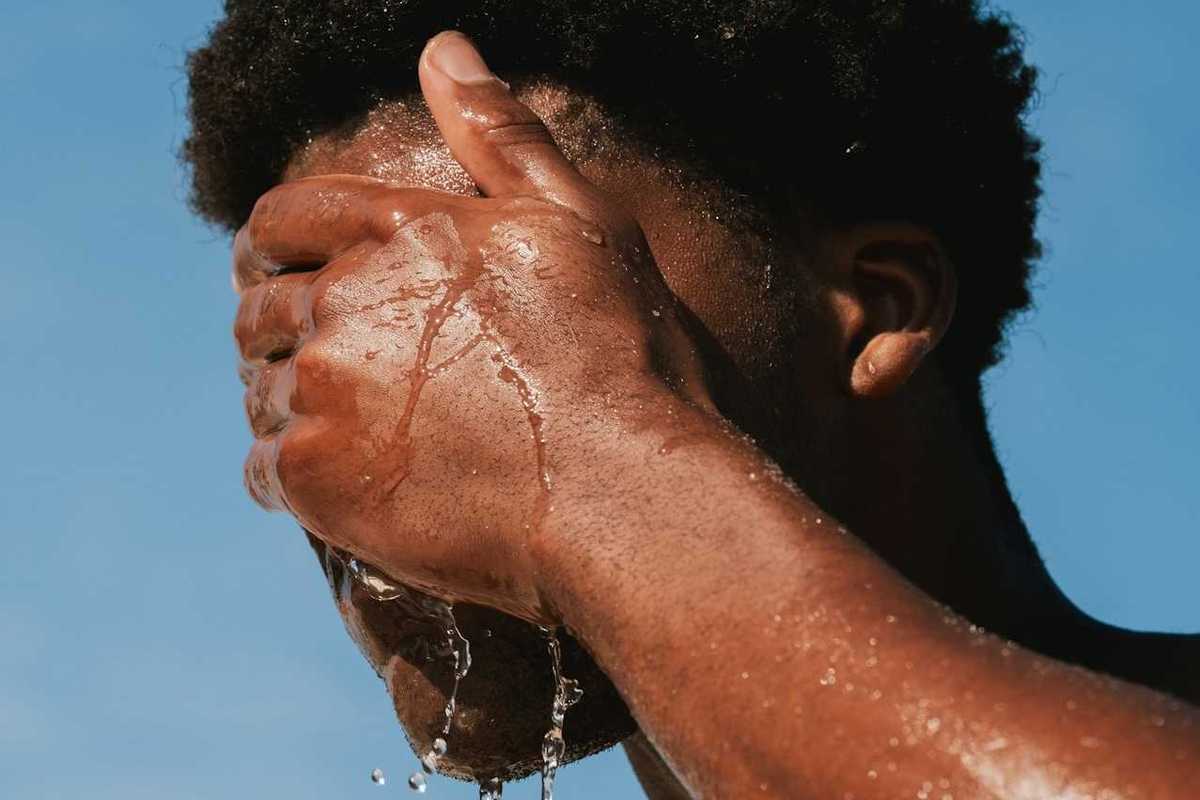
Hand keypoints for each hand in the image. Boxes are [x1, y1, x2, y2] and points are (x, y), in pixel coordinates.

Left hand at [234, 31, 707, 622]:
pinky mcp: (317, 477)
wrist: (622, 492)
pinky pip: (264, 469)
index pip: (285, 217)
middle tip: (317, 356)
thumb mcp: (576, 222)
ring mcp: (324, 390)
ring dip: (289, 401)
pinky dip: (291, 474)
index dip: (271, 242)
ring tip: (341, 424)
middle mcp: (345, 300)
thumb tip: (443, 47)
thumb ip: (502, 132)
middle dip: (278, 326)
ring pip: (262, 390)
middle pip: (261, 308)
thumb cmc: (617, 356)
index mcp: (401, 230)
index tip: (274, 266)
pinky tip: (339, 481)